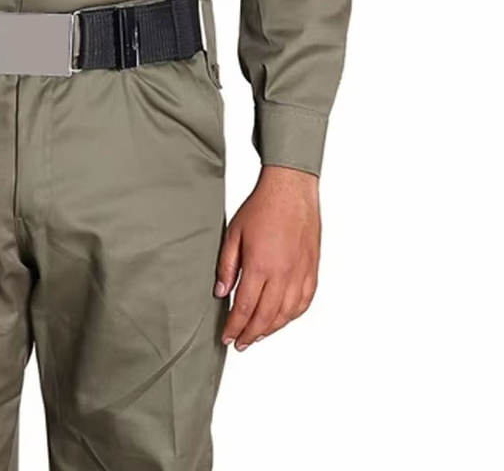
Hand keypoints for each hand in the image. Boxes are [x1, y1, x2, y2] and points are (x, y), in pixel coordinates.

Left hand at [216, 165, 319, 349]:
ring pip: (286, 314)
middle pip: (265, 317)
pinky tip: (281, 320)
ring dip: (270, 329)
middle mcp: (283, 274)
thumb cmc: (261, 208)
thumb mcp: (233, 234)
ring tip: (257, 336)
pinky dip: (291, 316)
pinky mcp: (312, 270)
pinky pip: (304, 302)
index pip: (244, 308)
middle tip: (240, 343)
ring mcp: (300, 274)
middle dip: (250, 334)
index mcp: (260, 266)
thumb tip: (220, 293)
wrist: (291, 190)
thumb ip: (227, 266)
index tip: (227, 338)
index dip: (234, 327)